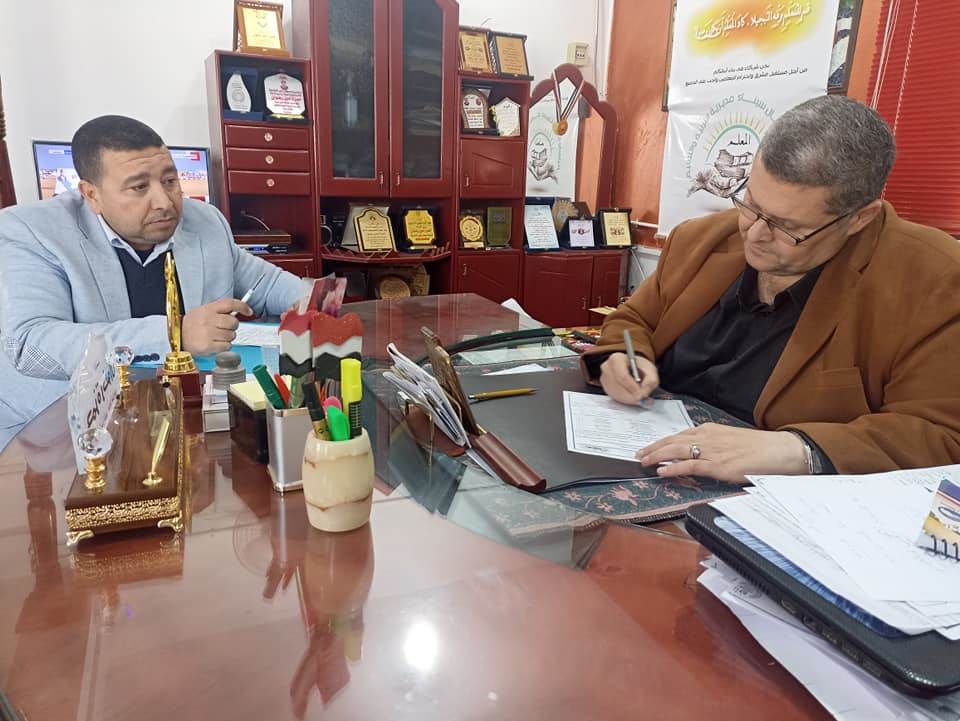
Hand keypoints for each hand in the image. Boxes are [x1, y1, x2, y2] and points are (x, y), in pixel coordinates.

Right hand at [182, 298, 250, 354]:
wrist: (177, 337)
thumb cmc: (192, 325)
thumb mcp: (202, 311)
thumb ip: (219, 310)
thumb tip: (237, 311)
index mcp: (208, 309)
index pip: (230, 304)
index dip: (242, 307)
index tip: (249, 311)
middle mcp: (208, 320)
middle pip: (234, 322)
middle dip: (233, 326)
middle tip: (225, 328)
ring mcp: (208, 333)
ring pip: (232, 335)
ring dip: (228, 337)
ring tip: (217, 337)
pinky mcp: (208, 346)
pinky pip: (227, 346)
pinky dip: (224, 346)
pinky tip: (215, 344)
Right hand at [600, 352, 658, 405]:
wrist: (633, 368)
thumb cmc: (640, 367)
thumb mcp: (650, 370)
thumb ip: (651, 380)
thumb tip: (645, 392)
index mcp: (616, 359)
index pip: (622, 376)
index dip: (633, 387)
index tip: (643, 394)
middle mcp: (607, 368)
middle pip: (619, 387)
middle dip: (632, 396)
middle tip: (644, 399)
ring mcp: (604, 379)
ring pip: (617, 394)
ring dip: (631, 400)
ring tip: (642, 399)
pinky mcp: (605, 388)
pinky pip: (615, 398)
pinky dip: (627, 401)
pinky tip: (634, 397)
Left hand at [636, 424, 807, 483]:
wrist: (780, 451)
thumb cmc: (759, 449)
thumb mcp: (731, 442)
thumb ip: (714, 446)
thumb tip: (699, 455)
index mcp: (711, 430)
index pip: (680, 434)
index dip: (662, 441)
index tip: (650, 447)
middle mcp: (708, 437)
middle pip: (673, 440)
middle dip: (653, 447)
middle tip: (639, 454)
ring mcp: (711, 450)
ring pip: (676, 451)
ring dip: (657, 456)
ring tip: (643, 461)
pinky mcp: (717, 465)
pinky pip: (689, 466)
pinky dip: (673, 468)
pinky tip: (661, 472)